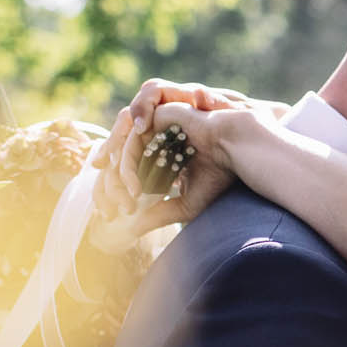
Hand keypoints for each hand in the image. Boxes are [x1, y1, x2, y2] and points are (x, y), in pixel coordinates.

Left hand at [93, 80, 253, 234]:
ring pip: (121, 150)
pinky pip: (131, 137)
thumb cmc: (218, 175)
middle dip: (110, 187)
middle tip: (114, 210)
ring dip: (119, 176)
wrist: (236, 150)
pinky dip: (127, 161)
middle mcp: (154, 140)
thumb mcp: (185, 204)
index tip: (114, 214)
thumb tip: (132, 230)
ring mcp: (155, 127)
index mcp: (159, 157)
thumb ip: (159, 214)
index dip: (115, 193)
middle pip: (116, 161)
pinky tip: (134, 185)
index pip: (126, 173)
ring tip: (129, 197)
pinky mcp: (157, 116)